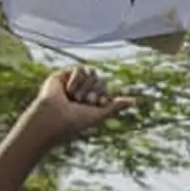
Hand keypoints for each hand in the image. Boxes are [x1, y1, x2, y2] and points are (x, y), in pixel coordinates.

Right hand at [16, 66, 135, 149]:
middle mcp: (82, 90)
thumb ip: (116, 106)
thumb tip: (135, 101)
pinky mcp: (62, 75)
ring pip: (92, 73)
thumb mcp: (100, 114)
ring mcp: (72, 82)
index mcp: (90, 100)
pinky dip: (76, 80)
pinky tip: (68, 90)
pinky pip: (80, 69)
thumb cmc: (75, 121)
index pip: (106, 90)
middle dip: (95, 92)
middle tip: (83, 102)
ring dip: (85, 88)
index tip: (94, 105)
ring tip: (74, 98)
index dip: (103, 96)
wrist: (54, 118)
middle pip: (101, 80)